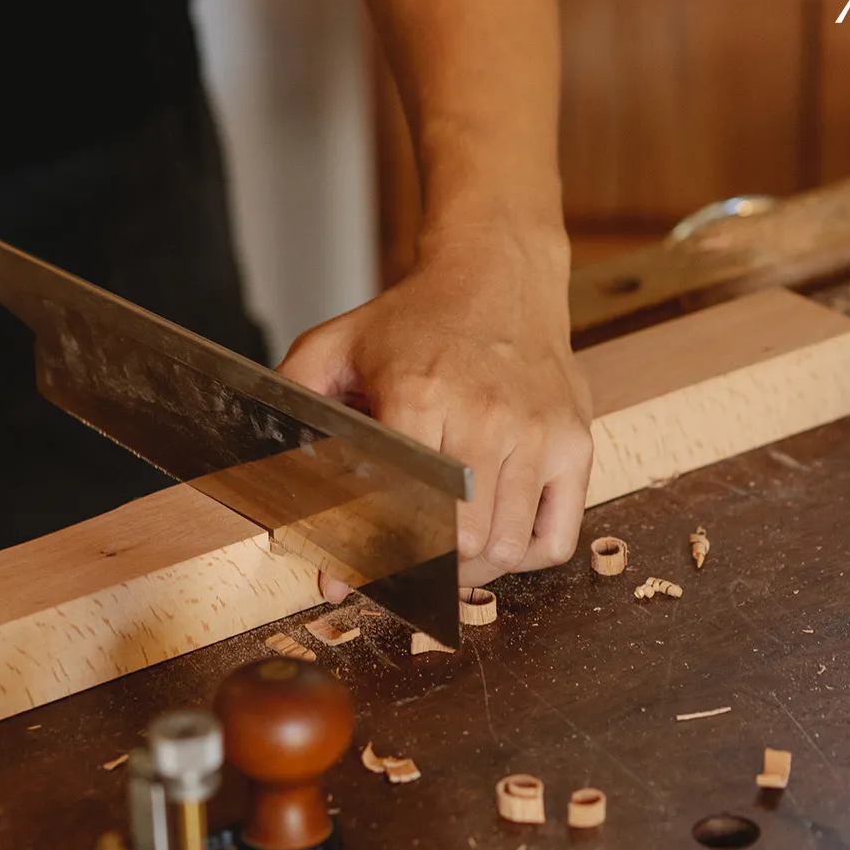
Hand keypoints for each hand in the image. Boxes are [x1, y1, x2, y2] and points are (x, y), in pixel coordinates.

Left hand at [279, 223, 592, 599]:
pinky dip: (526, 557)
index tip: (353, 576)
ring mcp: (540, 432)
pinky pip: (557, 535)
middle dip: (428, 570)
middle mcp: (487, 416)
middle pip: (461, 542)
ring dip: (473, 572)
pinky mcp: (576, 441)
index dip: (378, 553)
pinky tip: (498, 542)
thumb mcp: (337, 346)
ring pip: (507, 548)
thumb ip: (297, 408)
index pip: (404, 508)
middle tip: (406, 568)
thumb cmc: (415, 319)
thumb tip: (273, 488)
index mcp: (421, 395)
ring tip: (449, 561)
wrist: (498, 273)